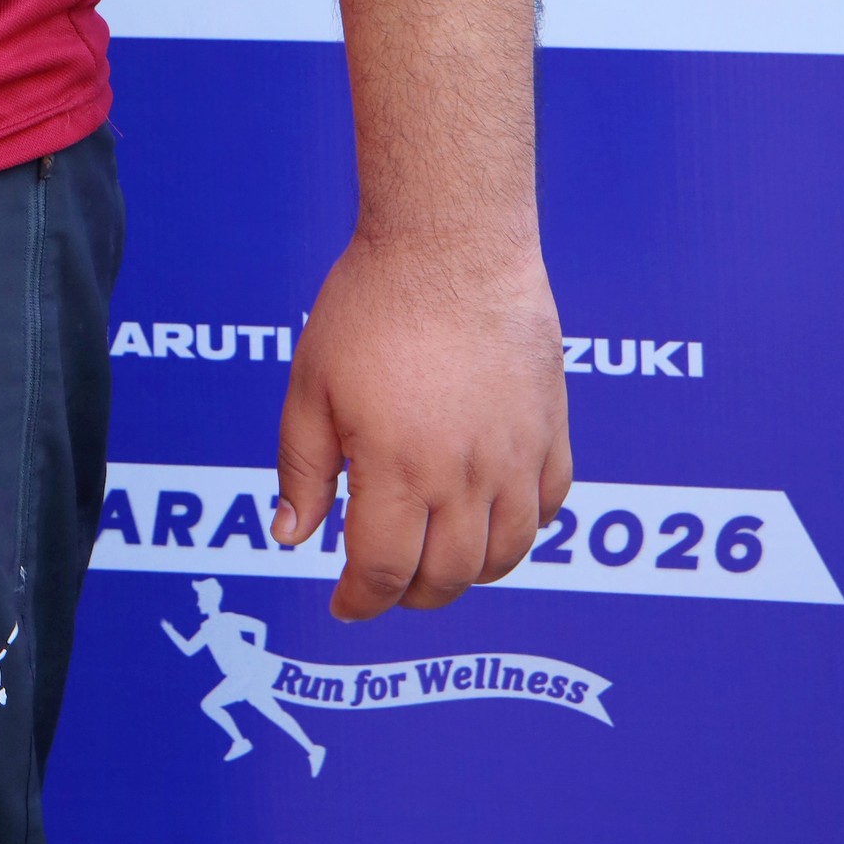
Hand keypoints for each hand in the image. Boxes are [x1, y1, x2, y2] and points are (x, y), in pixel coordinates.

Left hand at [271, 233, 570, 619]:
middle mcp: (464, 477)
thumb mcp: (311, 385)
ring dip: (467, 572)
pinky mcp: (551, 429)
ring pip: (505, 556)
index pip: (383, 574)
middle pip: (447, 578)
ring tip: (436, 556)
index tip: (343, 603)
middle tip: (384, 579)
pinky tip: (489, 514)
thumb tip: (292, 537)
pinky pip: (548, 507)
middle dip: (408, 594)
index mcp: (397, 470)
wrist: (450, 240)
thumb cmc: (371, 304)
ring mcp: (516, 457)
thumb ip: (301, 470)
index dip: (358, 601)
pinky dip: (520, 529)